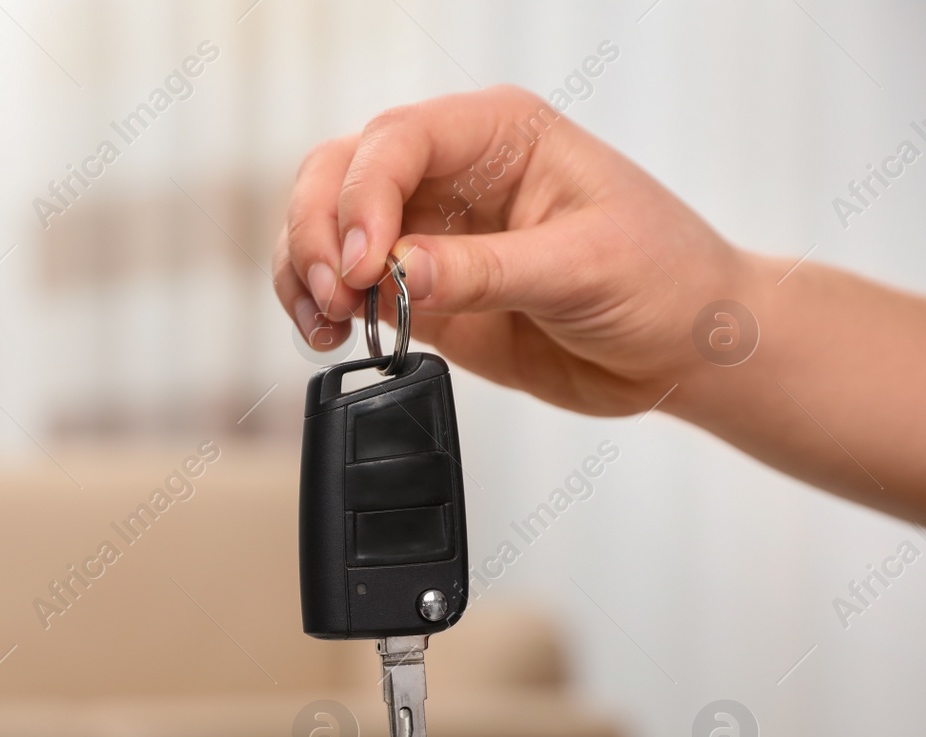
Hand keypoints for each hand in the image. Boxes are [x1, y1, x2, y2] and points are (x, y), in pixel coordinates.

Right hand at [273, 85, 749, 415]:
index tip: (367, 266)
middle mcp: (451, 173)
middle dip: (320, 231)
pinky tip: (328, 336)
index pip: (397, 141)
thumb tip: (398, 273)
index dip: (364, 198)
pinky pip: (343, 288)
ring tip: (325, 322)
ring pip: (326, 227)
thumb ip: (485, 270)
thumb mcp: (583, 268)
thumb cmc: (663, 279)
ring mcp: (428, 232)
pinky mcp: (417, 292)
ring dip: (306, 272)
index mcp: (498, 135)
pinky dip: (318, 309)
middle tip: (337, 294)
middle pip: (339, 173)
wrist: (682, 349)